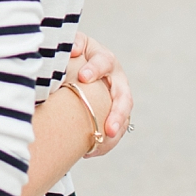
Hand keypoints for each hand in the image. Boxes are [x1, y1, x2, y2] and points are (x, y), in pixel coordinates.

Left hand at [70, 32, 131, 156]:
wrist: (76, 66)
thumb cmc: (72, 53)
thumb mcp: (72, 44)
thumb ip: (72, 43)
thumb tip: (73, 50)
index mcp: (105, 59)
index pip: (104, 62)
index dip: (95, 69)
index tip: (83, 77)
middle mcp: (116, 80)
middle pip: (123, 96)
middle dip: (117, 113)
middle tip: (109, 128)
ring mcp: (118, 99)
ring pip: (124, 117)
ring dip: (115, 132)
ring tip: (102, 144)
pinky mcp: (114, 114)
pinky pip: (115, 131)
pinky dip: (105, 143)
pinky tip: (89, 152)